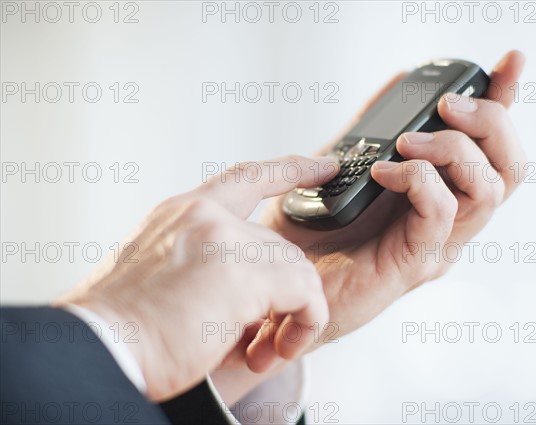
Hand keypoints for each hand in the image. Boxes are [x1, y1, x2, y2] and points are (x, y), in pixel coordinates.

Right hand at [55, 156, 334, 400]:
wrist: (96, 353)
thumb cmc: (122, 328)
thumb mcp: (160, 278)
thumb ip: (204, 267)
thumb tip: (248, 297)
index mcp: (181, 215)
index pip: (246, 177)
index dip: (289, 169)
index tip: (322, 165)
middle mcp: (203, 217)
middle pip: (279, 249)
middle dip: (281, 296)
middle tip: (262, 340)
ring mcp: (223, 239)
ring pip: (296, 272)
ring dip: (290, 318)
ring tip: (261, 352)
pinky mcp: (243, 272)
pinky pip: (306, 295)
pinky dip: (303, 326)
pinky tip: (275, 351)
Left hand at [261, 51, 527, 353]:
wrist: (281, 291)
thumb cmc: (307, 236)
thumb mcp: (340, 169)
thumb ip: (369, 132)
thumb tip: (397, 84)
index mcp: (436, 195)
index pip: (488, 148)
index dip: (505, 103)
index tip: (509, 61)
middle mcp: (447, 220)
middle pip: (507, 168)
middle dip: (489, 121)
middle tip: (447, 105)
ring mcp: (436, 244)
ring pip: (487, 189)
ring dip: (452, 150)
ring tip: (406, 142)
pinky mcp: (415, 263)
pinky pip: (441, 213)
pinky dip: (417, 180)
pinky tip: (382, 173)